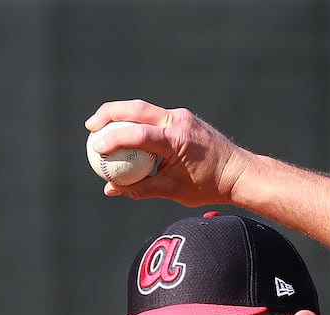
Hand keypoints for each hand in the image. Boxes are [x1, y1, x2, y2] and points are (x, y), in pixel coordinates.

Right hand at [84, 99, 251, 205]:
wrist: (240, 173)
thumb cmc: (209, 186)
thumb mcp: (174, 191)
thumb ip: (140, 188)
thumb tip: (110, 189)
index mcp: (176, 141)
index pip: (137, 134)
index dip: (112, 139)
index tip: (95, 148)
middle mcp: (179, 122)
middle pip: (135, 109)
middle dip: (108, 115)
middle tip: (90, 128)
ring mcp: (182, 116)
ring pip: (144, 108)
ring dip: (120, 114)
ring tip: (102, 126)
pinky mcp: (185, 117)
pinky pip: (155, 115)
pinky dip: (137, 120)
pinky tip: (126, 131)